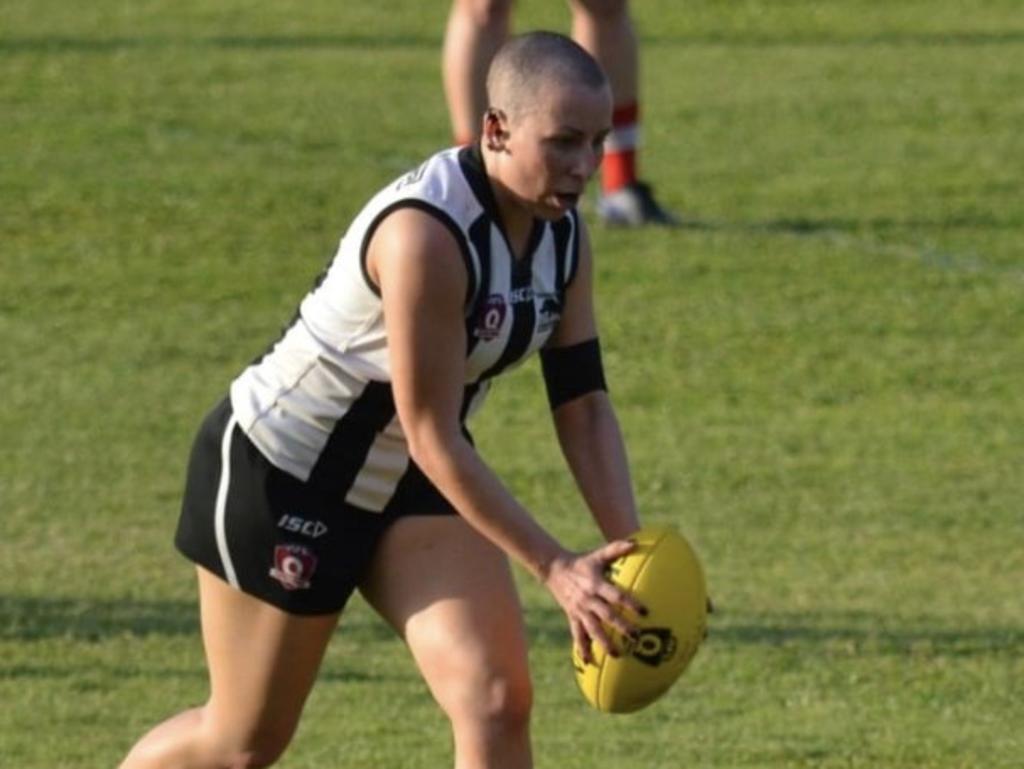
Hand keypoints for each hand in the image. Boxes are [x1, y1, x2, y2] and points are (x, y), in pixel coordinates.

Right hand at [542, 540, 647, 663]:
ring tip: (617, 655)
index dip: (629, 603)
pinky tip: (589, 662)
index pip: (615, 595)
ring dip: (604, 643)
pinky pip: (577, 635)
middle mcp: (588, 599)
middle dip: (621, 627)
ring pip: (592, 629)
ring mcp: (579, 610)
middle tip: (636, 637)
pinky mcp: (572, 617)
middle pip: (607, 616)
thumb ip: (616, 549)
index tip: (644, 612)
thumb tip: (636, 543)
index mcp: (596, 584)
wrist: (554, 569)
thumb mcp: (597, 554)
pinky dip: (582, 648)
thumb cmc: (582, 562)